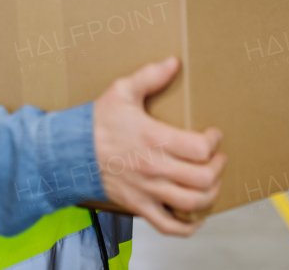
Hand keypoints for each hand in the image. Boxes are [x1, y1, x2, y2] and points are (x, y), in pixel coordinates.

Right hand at [93, 56, 224, 236]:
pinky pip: (169, 225)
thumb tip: (174, 62)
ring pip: (192, 203)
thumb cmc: (96, 122)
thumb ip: (150, 76)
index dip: (214, 142)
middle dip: (218, 168)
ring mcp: (147, 190)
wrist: (70, 152)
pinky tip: (196, 218)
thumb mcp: (121, 91)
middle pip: (203, 178)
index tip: (214, 135)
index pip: (200, 148)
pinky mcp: (139, 205)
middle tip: (217, 158)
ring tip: (211, 181)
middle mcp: (154, 168)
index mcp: (154, 138)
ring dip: (210, 194)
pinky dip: (187, 227)